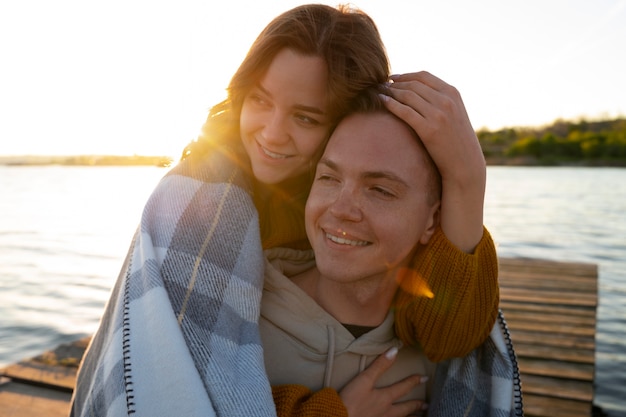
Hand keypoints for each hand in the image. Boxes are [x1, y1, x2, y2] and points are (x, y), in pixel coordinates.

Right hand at [339, 347, 427, 416]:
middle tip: (426, 405)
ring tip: (418, 416)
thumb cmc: (351, 400)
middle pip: (405, 408)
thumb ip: (380, 365)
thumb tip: (395, 350)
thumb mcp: (364, 380)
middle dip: (416, 406)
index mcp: (385, 398)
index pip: (403, 388)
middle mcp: (387, 412)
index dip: (413, 381)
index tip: (424, 378)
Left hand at [382, 71, 485, 251]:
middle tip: (380, 84)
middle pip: (413, 84)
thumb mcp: (455, 113)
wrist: (465, 163)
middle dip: (394, 83)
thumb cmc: (457, 140)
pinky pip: (405, 111)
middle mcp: (446, 101)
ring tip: (378, 92)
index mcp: (453, 93)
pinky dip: (391, 104)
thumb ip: (442, 100)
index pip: (424, 76)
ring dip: (390, 91)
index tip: (393, 78)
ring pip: (407, 95)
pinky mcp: (429, 129)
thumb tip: (420, 91)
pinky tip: (381, 101)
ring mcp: (438, 114)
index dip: (405, 75)